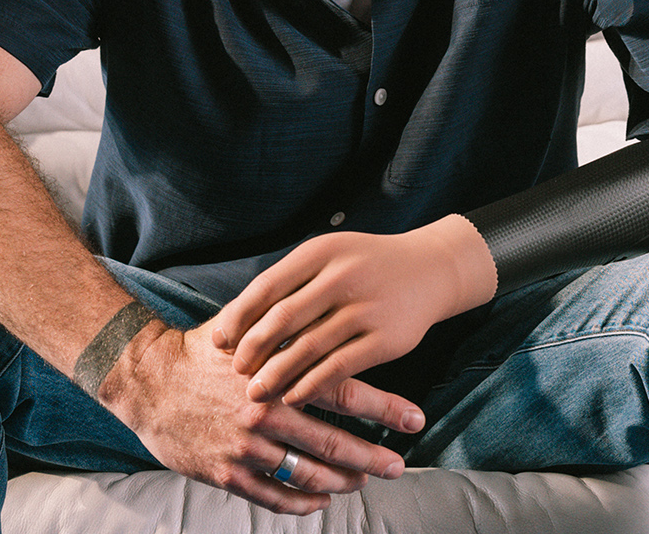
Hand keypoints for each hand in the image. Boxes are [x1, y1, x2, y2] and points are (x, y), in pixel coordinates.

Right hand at [102, 319, 422, 514]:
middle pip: (333, 443)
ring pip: (307, 474)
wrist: (144, 380)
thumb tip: (333, 305)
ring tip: (362, 481)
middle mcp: (264, 413)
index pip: (344, 392)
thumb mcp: (245, 329)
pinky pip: (272, 496)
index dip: (384, 408)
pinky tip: (320, 500)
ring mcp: (244, 448)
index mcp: (276, 374)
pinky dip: (301, 502)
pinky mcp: (224, 473)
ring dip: (341, 481)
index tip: (415, 418)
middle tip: (398, 465)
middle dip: (372, 457)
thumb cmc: (199, 351)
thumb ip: (288, 327)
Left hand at [210, 215, 498, 405]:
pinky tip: (293, 396)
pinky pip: (339, 367)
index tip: (218, 341)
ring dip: (278, 374)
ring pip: (309, 347)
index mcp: (319, 252)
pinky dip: (311, 385)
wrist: (429, 270)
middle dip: (254, 349)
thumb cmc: (364, 266)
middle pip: (284, 318)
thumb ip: (289, 282)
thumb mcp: (327, 257)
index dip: (239, 317)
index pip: (267, 287)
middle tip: (235, 372)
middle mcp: (342, 276)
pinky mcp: (386, 339)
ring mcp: (366, 308)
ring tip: (256, 392)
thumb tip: (237, 320)